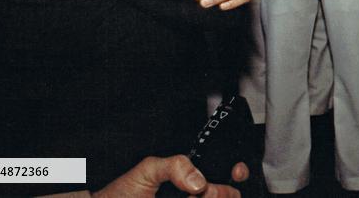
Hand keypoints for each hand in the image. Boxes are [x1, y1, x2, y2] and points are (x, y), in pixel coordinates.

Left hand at [90, 154, 247, 197]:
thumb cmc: (122, 194)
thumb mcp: (148, 169)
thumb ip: (175, 165)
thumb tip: (199, 180)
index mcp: (189, 177)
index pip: (224, 172)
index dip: (236, 172)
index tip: (235, 173)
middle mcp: (194, 196)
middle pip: (228, 193)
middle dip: (221, 191)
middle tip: (199, 193)